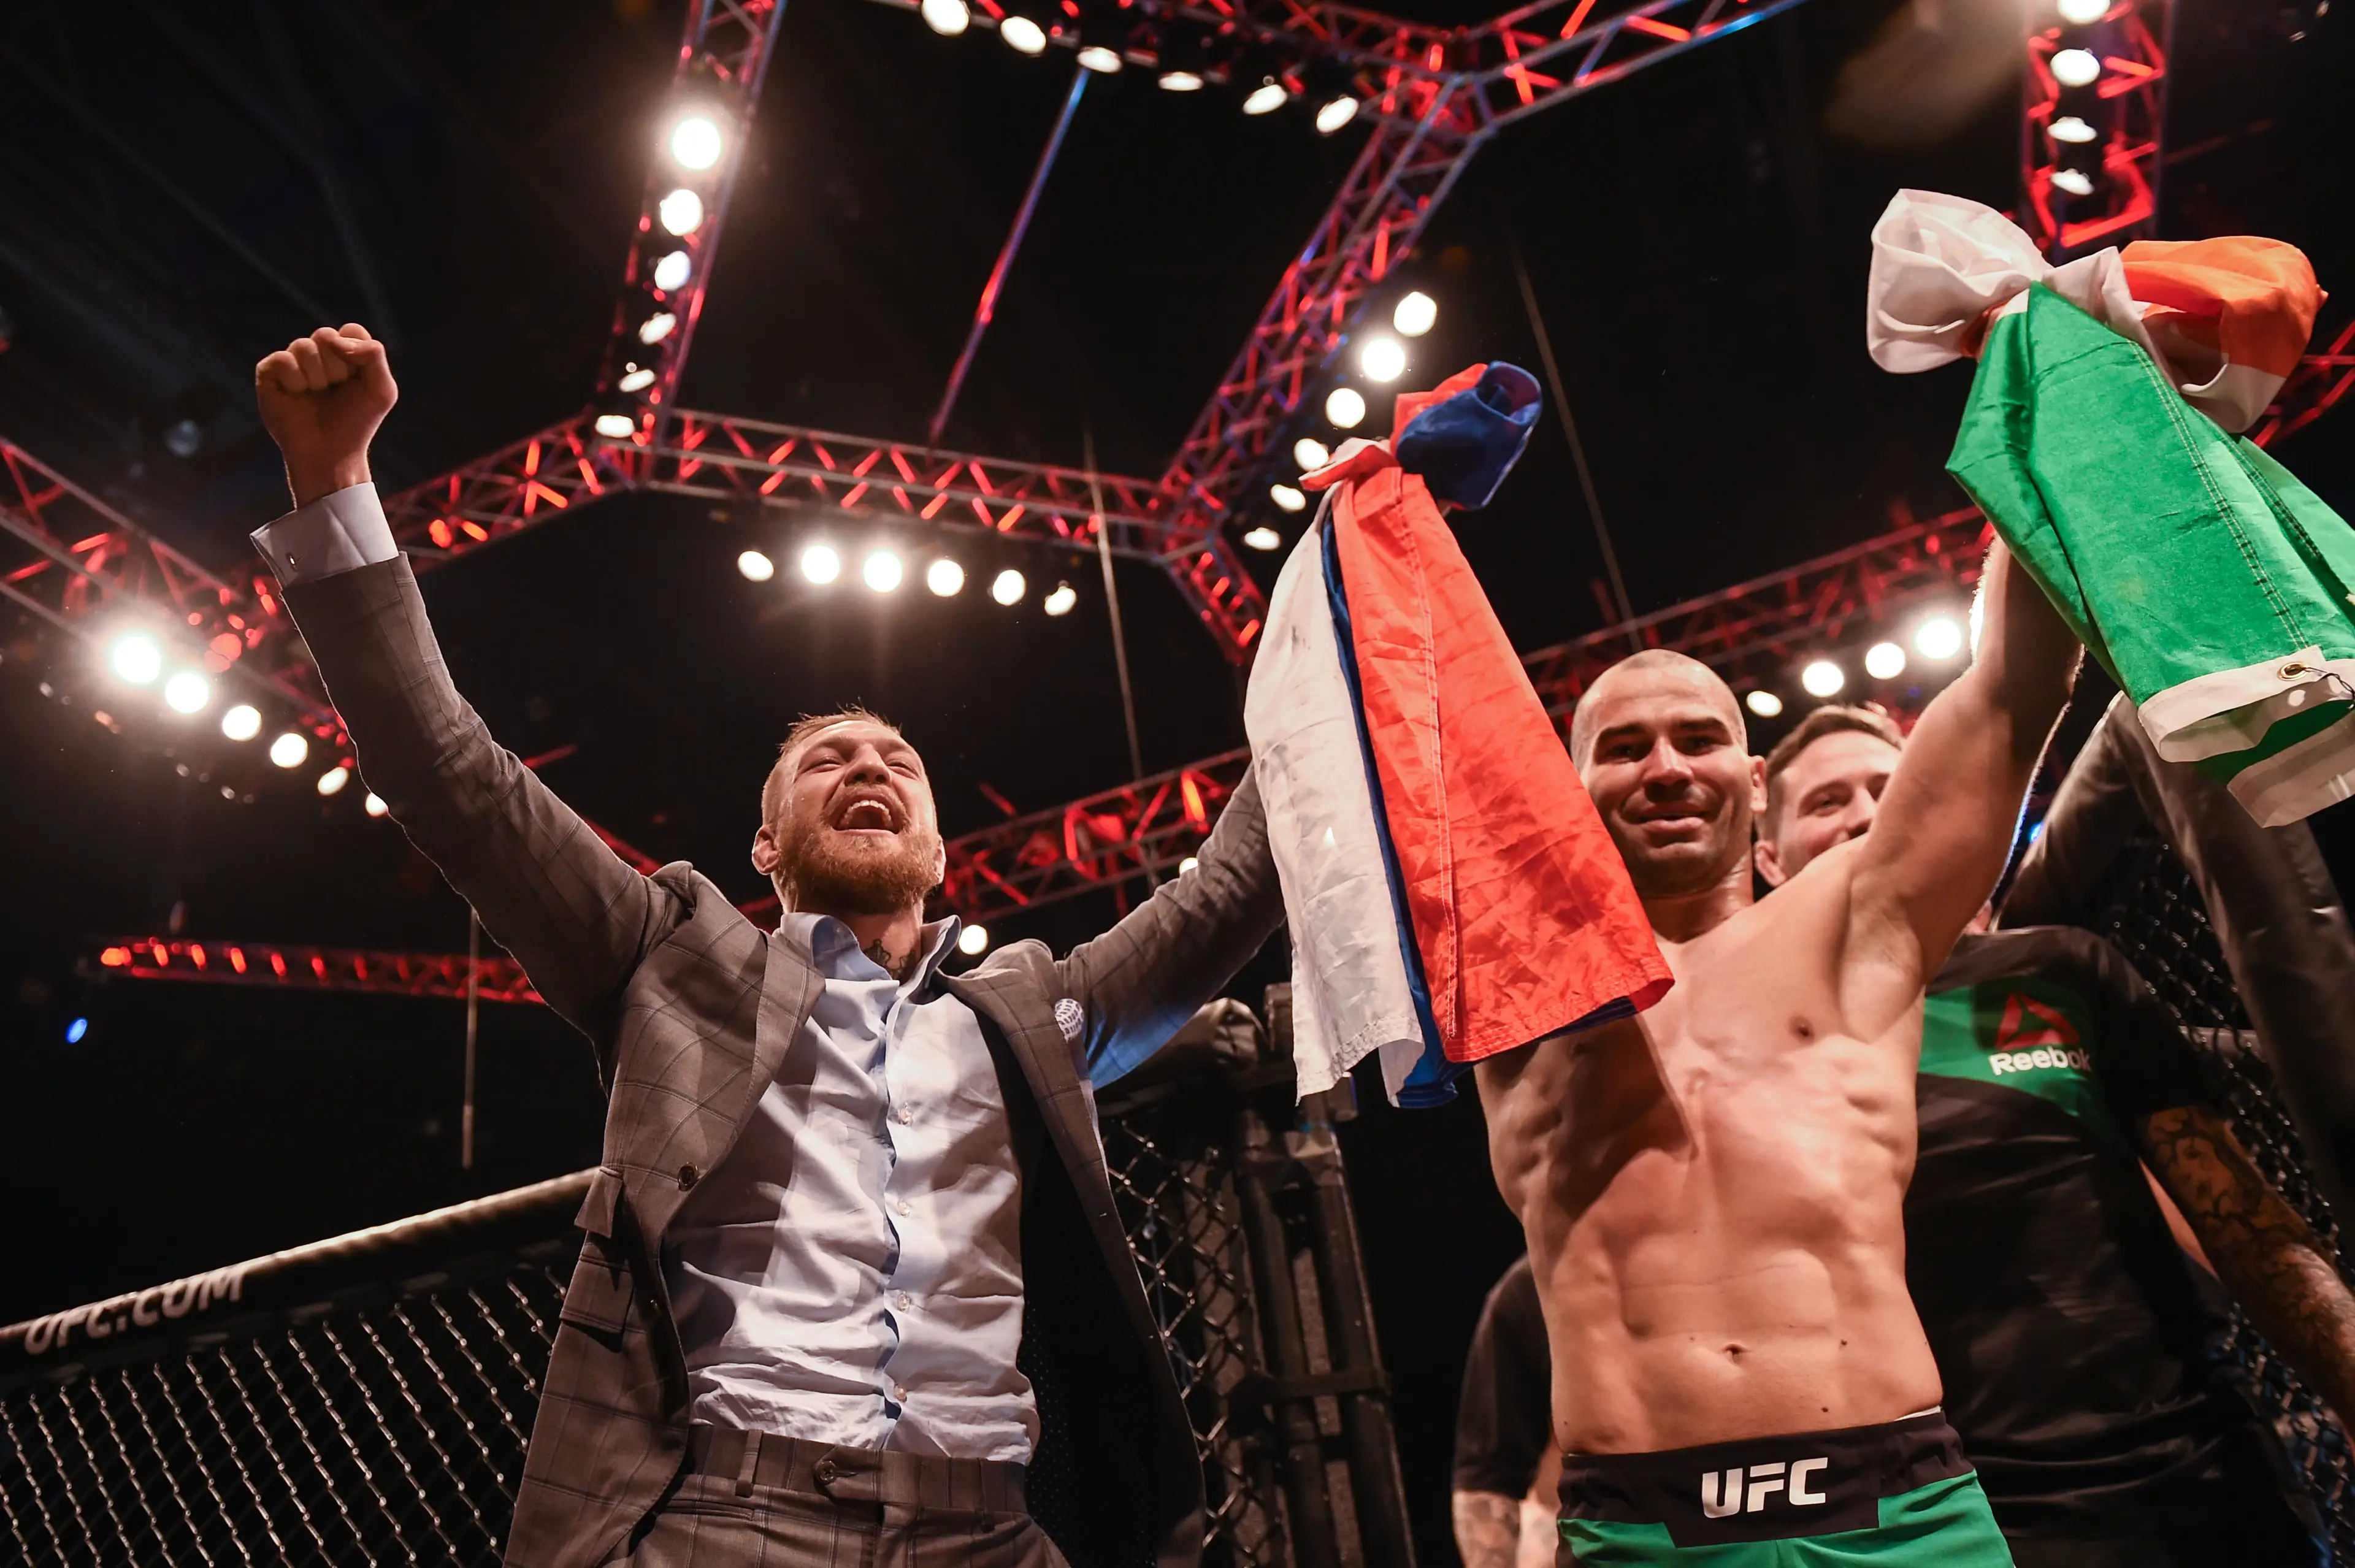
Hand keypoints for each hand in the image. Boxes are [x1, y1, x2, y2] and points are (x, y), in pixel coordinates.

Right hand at [254, 324, 397, 507]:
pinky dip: (295, 382)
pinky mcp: (270, 372)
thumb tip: (337, 340)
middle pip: (326, 335)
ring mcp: (293, 361)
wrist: (330, 454)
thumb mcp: (381, 391)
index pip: (351, 331)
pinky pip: (283, 360)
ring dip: (317, 378)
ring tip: (316, 396)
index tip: (357, 380)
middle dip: (337, 369)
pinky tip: (296, 397)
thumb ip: (374, 356)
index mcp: (345, 352)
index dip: (356, 356)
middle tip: (335, 391)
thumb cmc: (356, 423)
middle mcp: (317, 353)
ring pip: (303, 347)